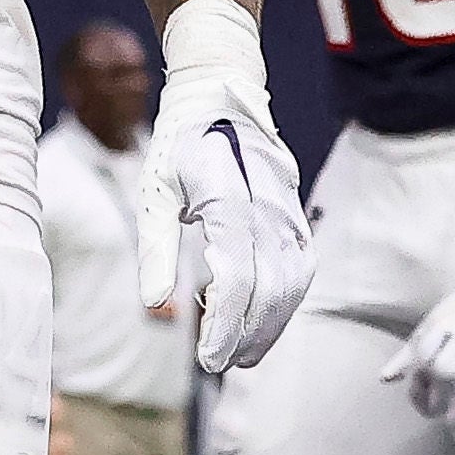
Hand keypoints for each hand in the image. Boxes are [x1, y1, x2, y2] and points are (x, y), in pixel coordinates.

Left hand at [134, 0, 310, 372]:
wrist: (222, 89)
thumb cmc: (180, 141)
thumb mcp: (154, 188)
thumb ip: (154, 248)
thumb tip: (153, 305)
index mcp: (229, 195)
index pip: (238, 276)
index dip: (225, 325)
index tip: (206, 360)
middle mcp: (268, 203)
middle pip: (272, 288)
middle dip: (248, 335)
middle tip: (218, 365)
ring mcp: (288, 207)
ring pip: (294, 281)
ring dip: (270, 325)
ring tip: (240, 354)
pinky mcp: (296, 212)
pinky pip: (300, 266)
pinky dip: (283, 301)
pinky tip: (259, 320)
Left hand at [382, 245, 454, 435]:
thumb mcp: (431, 325)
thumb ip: (408, 354)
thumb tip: (385, 379)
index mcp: (431, 358)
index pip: (418, 396)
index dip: (422, 390)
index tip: (430, 378)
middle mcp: (453, 376)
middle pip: (438, 412)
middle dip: (440, 403)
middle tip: (450, 387)